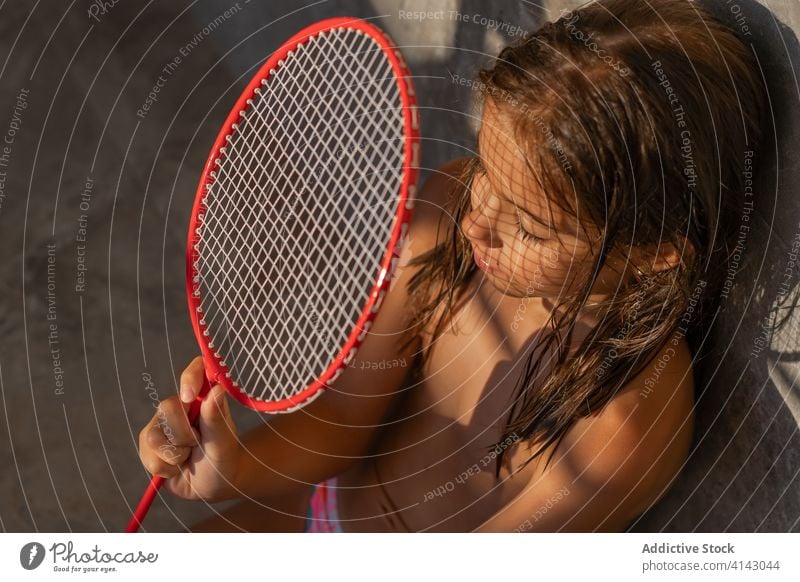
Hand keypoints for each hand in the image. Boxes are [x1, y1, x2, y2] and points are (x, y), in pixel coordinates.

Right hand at [138, 357, 241, 501]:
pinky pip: (147, 454)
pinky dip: (165, 467)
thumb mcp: (224, 442)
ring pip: (154, 435)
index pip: (196, 371)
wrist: (211, 486)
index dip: (189, 377)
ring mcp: (161, 425)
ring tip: (188, 458)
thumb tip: (217, 389)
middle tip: (198, 444)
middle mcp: (180, 407)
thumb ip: (217, 418)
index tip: (190, 396)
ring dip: (175, 454)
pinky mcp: (149, 445)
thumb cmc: (223, 459)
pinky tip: (176, 468)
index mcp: (203, 398)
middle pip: (167, 407)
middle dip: (184, 434)